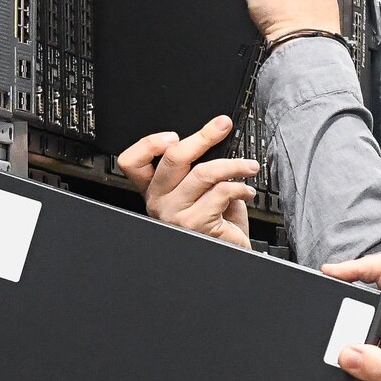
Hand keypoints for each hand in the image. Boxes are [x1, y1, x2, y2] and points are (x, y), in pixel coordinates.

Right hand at [116, 115, 256, 248]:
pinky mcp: (195, 223)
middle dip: (203, 137)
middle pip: (173, 158)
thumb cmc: (217, 223)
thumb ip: (198, 167)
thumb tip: (215, 138)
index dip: (148, 144)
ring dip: (233, 165)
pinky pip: (220, 192)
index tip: (173, 136)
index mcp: (156, 190)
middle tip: (223, 126)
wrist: (230, 253)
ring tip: (249, 166)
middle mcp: (159, 202)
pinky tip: (246, 191)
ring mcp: (175, 214)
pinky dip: (240, 187)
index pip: (132, 163)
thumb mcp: (203, 190)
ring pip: (203, 173)